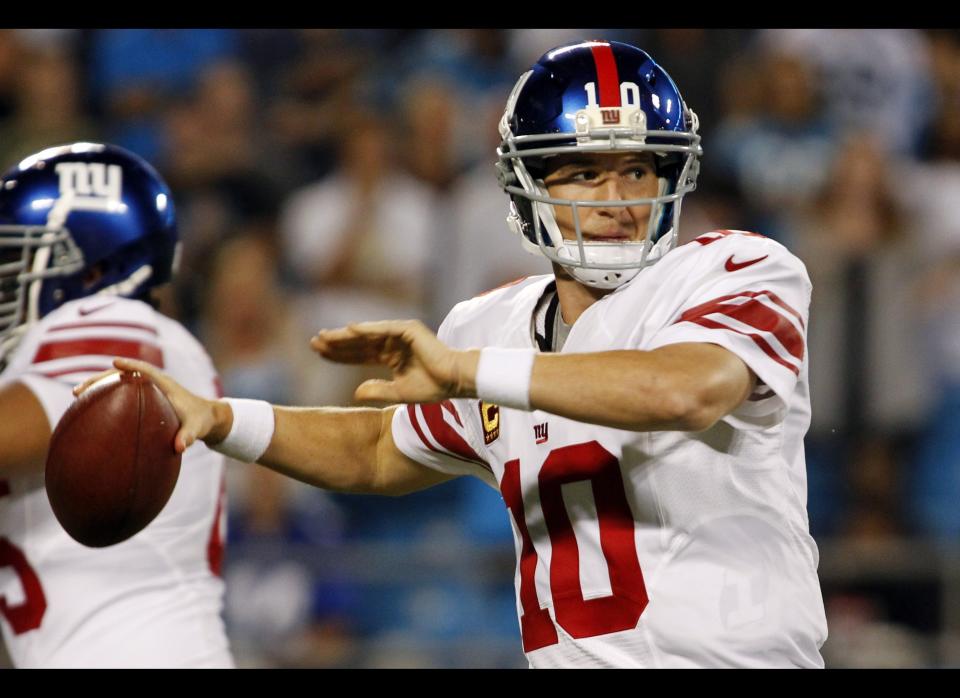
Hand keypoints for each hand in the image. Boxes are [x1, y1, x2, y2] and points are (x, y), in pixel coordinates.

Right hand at [73, 358, 230, 452]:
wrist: (206, 418)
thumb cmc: (201, 421)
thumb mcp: (198, 429)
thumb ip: (189, 436)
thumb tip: (179, 448)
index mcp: (165, 385)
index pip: (146, 371)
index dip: (131, 366)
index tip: (115, 364)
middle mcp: (152, 384)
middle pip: (123, 375)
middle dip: (101, 379)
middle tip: (81, 389)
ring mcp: (145, 390)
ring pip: (117, 383)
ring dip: (97, 386)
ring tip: (76, 395)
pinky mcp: (140, 399)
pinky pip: (118, 395)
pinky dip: (103, 398)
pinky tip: (86, 409)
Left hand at [311, 320, 479, 403]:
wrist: (455, 381)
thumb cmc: (433, 388)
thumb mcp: (399, 393)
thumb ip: (377, 390)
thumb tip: (355, 392)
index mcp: (391, 358)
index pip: (359, 355)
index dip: (339, 355)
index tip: (319, 355)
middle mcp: (392, 344)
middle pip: (358, 343)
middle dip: (336, 343)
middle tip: (313, 343)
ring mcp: (400, 335)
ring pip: (366, 335)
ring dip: (345, 335)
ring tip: (324, 337)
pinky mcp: (409, 329)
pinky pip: (383, 329)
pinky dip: (367, 329)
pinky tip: (349, 329)